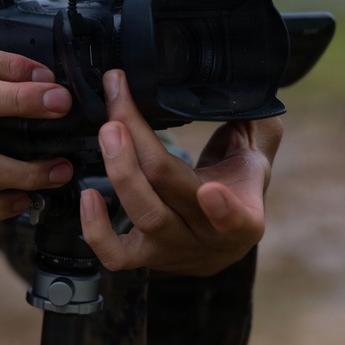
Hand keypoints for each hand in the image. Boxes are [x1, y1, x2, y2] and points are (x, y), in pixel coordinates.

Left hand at [79, 69, 282, 276]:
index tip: (210, 190)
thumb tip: (249, 87)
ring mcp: (172, 249)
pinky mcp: (143, 257)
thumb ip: (256, 125)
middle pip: (172, 192)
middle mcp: (207, 237)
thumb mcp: (256, 155)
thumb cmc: (237, 185)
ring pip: (144, 216)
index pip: (236, 219)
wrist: (222, 237)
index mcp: (245, 218)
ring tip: (107, 132)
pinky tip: (88, 195)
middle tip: (119, 111)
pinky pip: (114, 255)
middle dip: (140, 145)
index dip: (224, 210)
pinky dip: (96, 229)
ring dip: (120, 170)